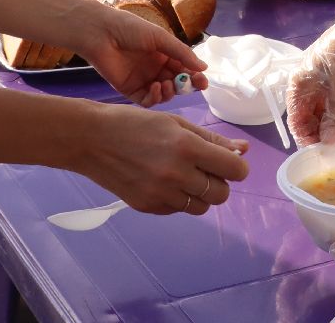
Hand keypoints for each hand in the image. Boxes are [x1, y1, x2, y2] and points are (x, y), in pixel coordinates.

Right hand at [75, 103, 249, 215]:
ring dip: (200, 193)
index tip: (230, 162)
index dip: (237, 167)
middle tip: (204, 168)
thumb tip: (243, 150)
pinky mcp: (147, 207)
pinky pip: (178, 210)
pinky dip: (179, 199)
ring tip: (183, 175)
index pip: (234, 170)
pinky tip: (164, 181)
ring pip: (201, 207)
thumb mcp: (176, 123)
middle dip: (220, 182)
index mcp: (187, 147)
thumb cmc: (134, 123)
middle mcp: (177, 174)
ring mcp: (161, 194)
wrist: (91, 139)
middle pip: (221, 194)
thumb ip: (211, 140)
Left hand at [76, 1, 208, 106]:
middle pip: (176, 83)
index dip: (195, 76)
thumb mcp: (160, 38)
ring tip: (167, 84)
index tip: (203, 82)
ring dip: (170, 92)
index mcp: (164, 54)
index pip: (184, 69)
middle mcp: (155, 68)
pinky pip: (147, 100)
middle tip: (191, 85)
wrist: (101, 34)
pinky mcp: (129, 90)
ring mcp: (143, 80)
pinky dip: (155, 98)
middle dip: (185, 86)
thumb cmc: (131, 29)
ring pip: (163, 94)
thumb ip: (182, 53)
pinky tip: (155, 87)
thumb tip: (204, 67)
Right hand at [287, 0, 334, 145]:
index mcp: (299, 83)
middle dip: (323, 133)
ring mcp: (324, 81)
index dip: (306, 137)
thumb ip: (334, 118)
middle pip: (310, 116)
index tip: (320, 152)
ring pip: (324, 111)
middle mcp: (308, 84)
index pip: (296, 118)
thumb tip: (329, 142)